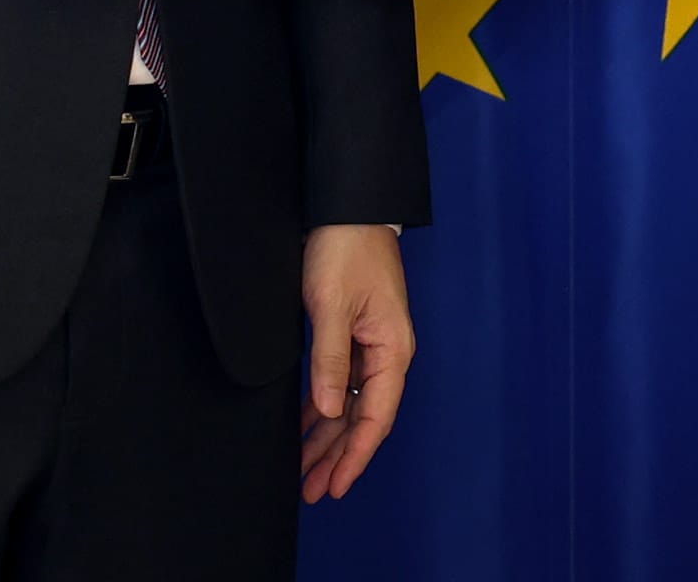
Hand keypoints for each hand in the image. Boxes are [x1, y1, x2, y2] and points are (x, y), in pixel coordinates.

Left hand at [300, 224, 411, 501]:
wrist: (347, 206)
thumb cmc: (345, 248)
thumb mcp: (332, 304)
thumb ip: (329, 358)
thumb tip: (331, 410)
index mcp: (392, 349)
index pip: (376, 416)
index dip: (356, 455)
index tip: (336, 486)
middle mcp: (387, 352)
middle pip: (364, 417)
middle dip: (338, 457)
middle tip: (312, 491)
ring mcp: (371, 344)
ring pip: (351, 403)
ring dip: (329, 437)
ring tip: (304, 470)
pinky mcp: (354, 333)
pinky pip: (341, 382)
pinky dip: (324, 407)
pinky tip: (305, 425)